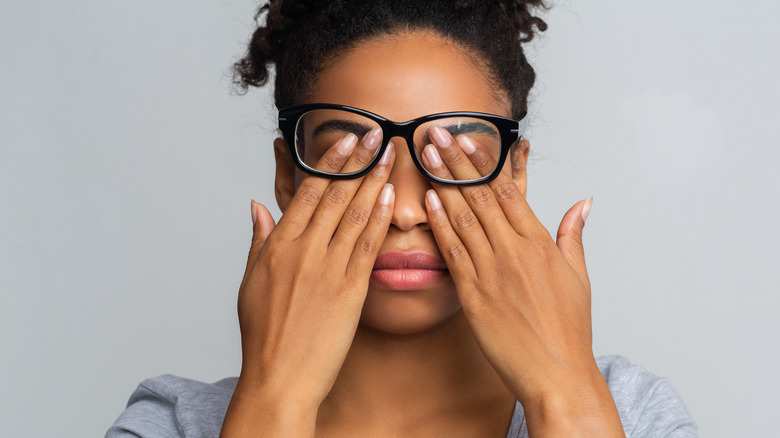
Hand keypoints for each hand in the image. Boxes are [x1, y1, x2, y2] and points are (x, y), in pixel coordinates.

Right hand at [221, 130, 395, 436]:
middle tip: (376, 132)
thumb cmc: (264, 333)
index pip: (308, 192)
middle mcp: (304, 250)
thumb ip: (258, 240)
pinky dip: (380, 218)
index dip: (329, 162)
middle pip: (335, 195)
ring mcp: (329, 267)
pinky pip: (368, 245)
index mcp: (279, 245)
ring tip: (389, 153)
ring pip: (355, 213)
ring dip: (374, 180)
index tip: (345, 139)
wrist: (280, 375)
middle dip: (357, 160)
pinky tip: (391, 196)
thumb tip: (257, 206)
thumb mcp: (249, 282)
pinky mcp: (351, 288)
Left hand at [420, 127, 623, 435]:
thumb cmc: (568, 328)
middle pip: (481, 196)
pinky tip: (428, 201)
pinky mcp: (474, 294)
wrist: (556, 372)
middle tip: (436, 133)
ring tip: (426, 156)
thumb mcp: (578, 275)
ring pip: (464, 217)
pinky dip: (440, 225)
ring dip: (442, 183)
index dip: (484, 162)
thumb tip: (583, 202)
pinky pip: (454, 252)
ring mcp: (492, 271)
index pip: (508, 190)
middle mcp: (514, 250)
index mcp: (539, 242)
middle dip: (456, 161)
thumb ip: (573, 234)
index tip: (466, 138)